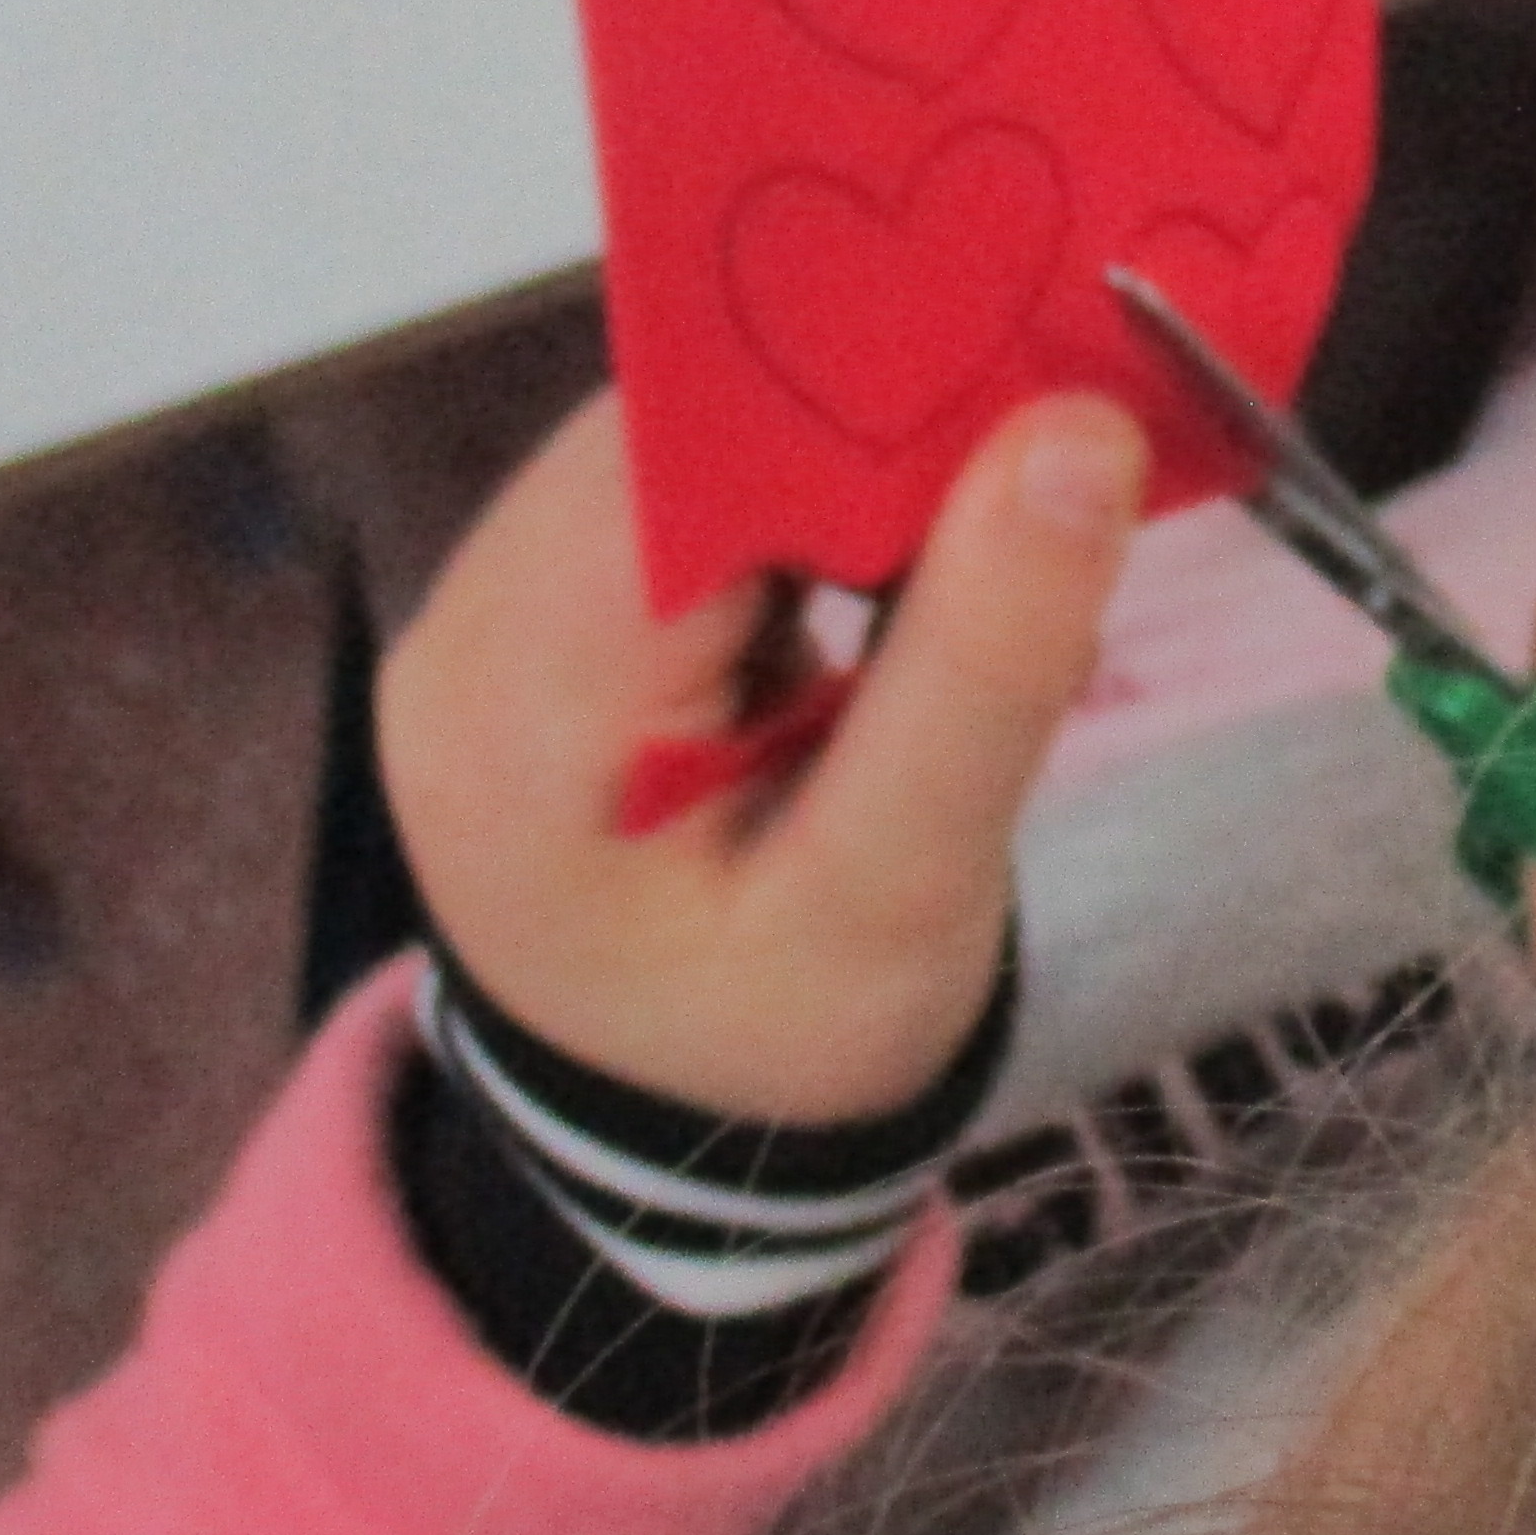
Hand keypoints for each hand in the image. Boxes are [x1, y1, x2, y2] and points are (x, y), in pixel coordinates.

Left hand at [372, 385, 1144, 1129]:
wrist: (688, 1145)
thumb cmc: (791, 1042)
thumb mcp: (903, 890)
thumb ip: (983, 666)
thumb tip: (1075, 430)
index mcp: (519, 710)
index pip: (687, 456)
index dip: (858, 396)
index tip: (1029, 389)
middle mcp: (460, 635)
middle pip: (684, 436)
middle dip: (867, 441)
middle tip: (1042, 471)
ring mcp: (479, 622)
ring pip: (691, 451)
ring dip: (844, 480)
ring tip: (972, 557)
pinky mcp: (526, 620)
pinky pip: (676, 500)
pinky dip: (799, 517)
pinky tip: (887, 588)